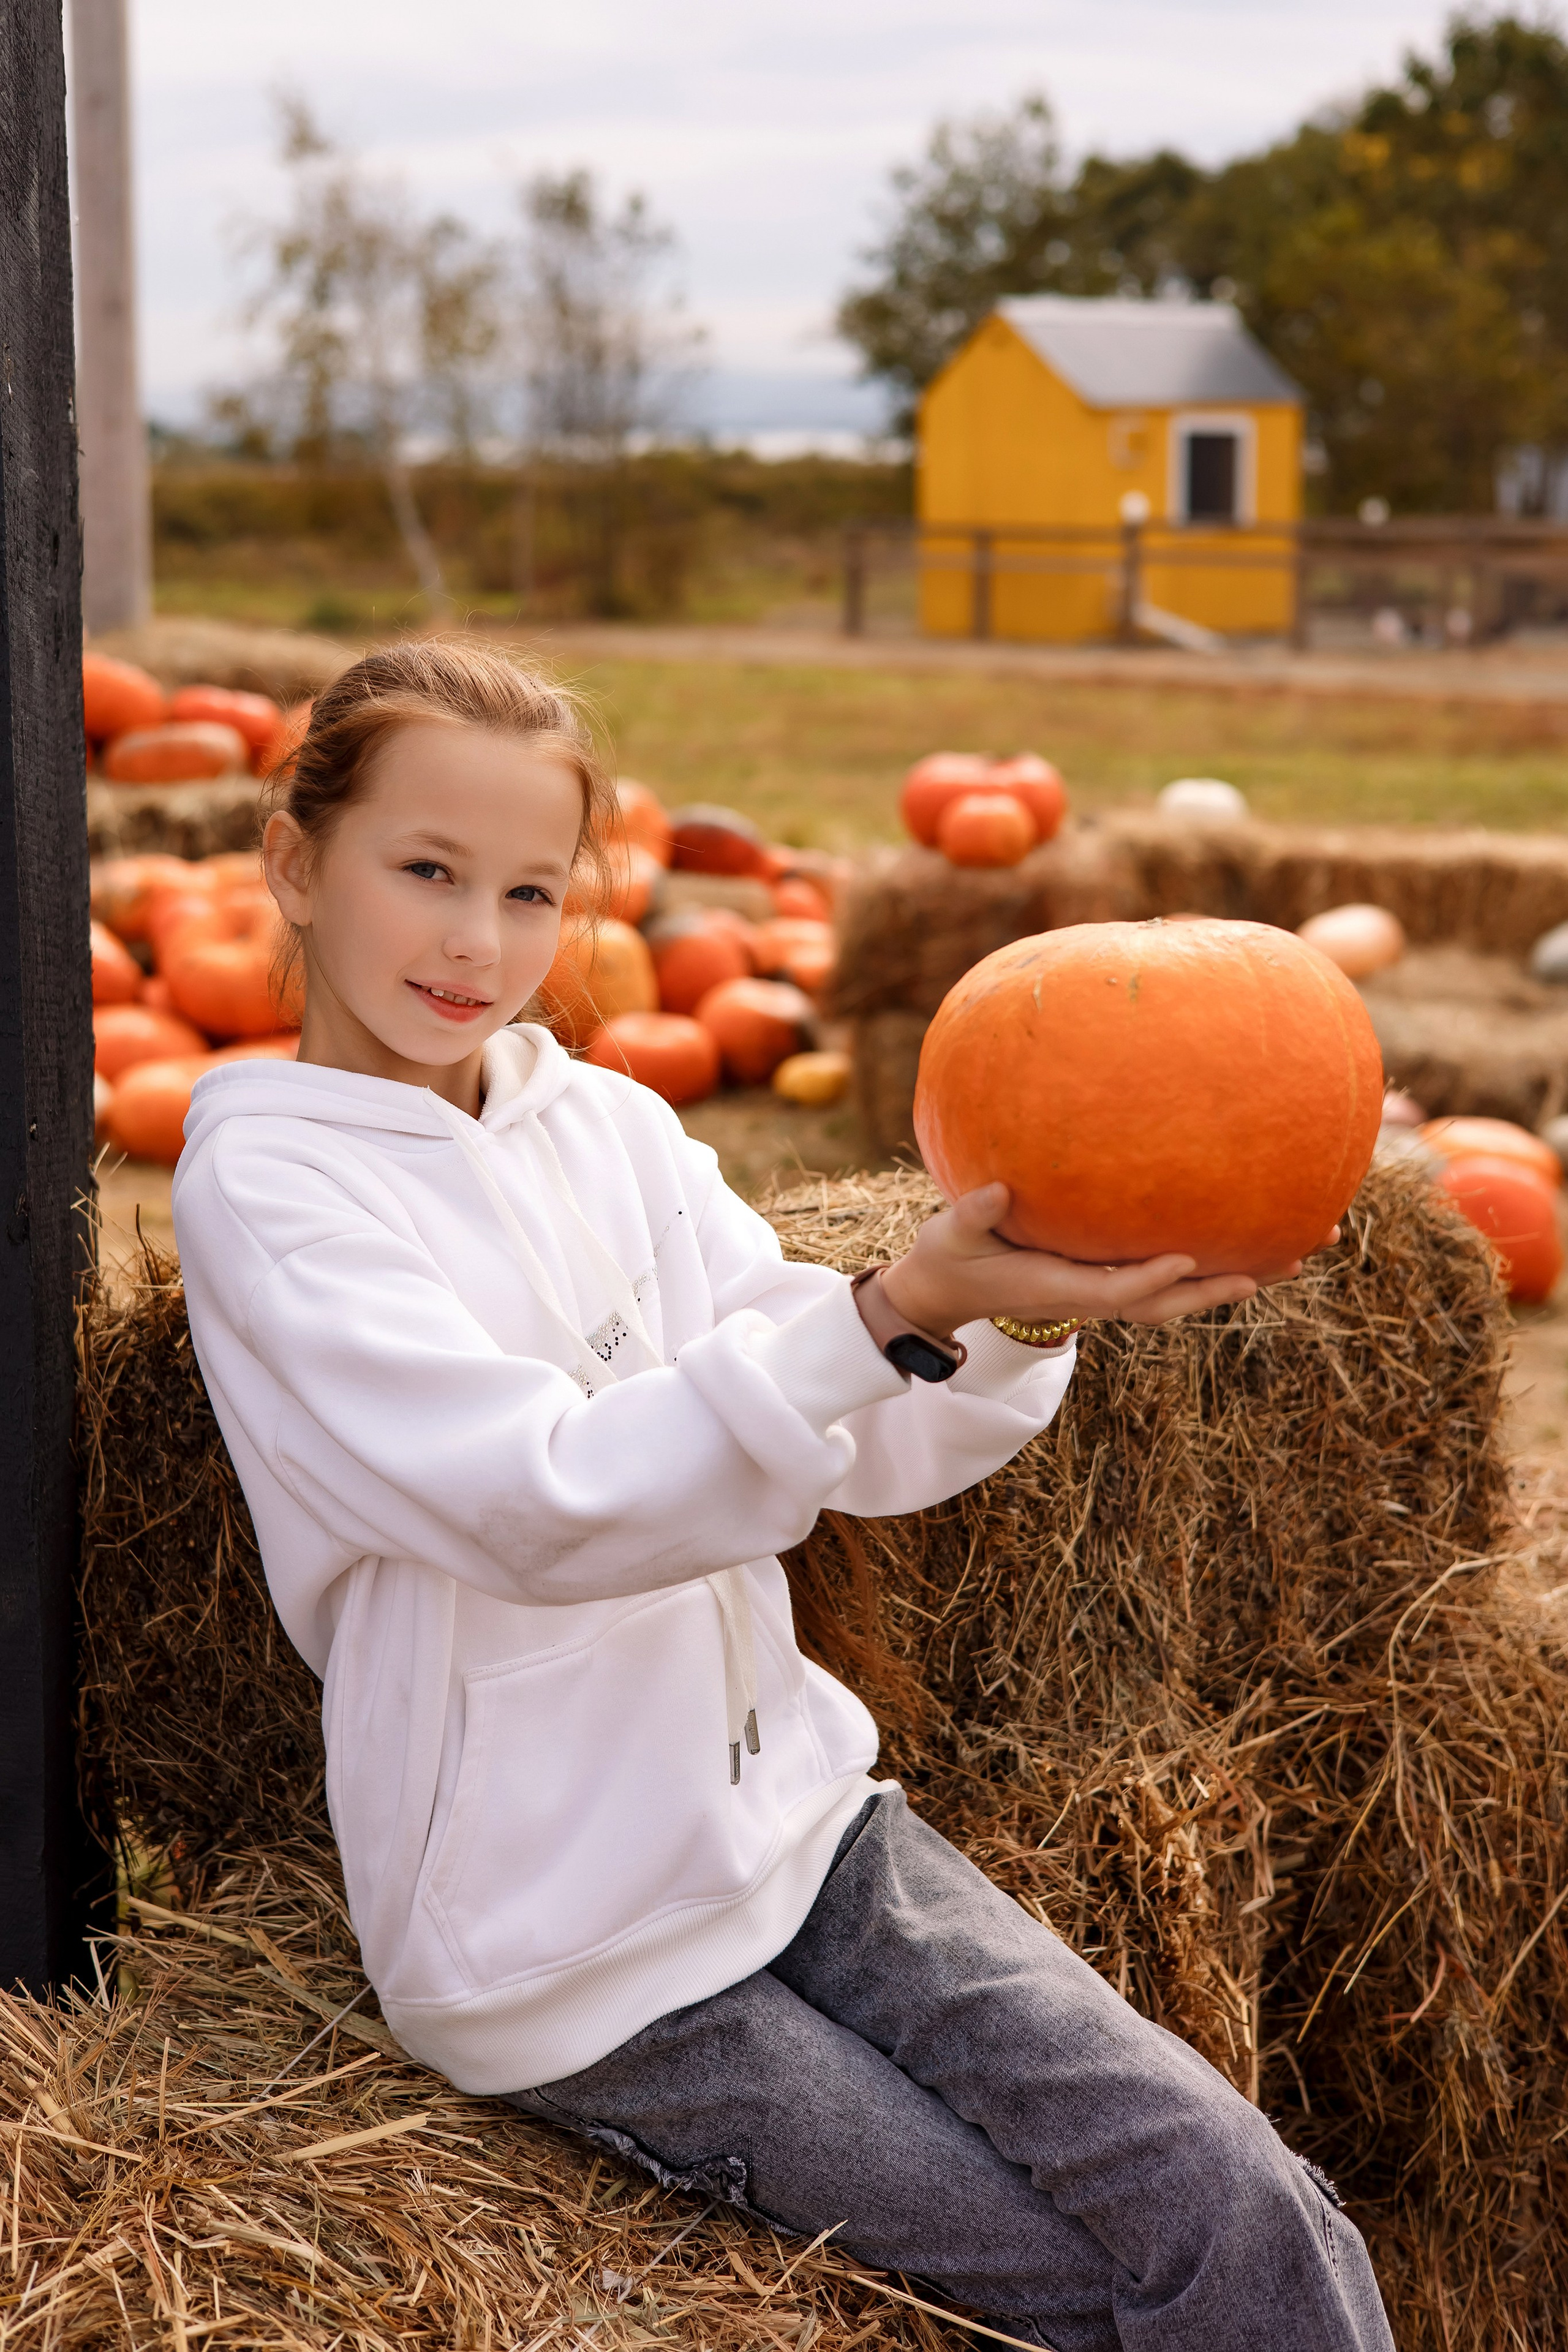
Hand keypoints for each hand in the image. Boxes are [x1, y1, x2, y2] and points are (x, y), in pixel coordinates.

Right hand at [878, 1183, 1318, 1337]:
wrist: (949, 1294)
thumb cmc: (949, 1259)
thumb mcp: (951, 1236)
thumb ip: (973, 1215)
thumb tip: (996, 1190)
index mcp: (1058, 1288)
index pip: (1113, 1290)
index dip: (1149, 1278)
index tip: (1186, 1258)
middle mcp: (1094, 1296)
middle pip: (1170, 1301)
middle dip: (1226, 1284)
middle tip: (1283, 1263)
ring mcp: (1107, 1290)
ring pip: (1183, 1294)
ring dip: (1239, 1276)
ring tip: (1298, 1253)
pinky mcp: (1111, 1278)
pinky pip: (1173, 1278)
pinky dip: (1214, 1265)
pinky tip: (1251, 1242)